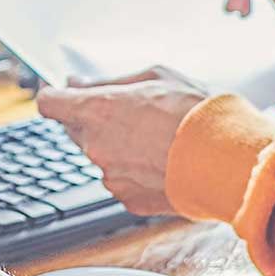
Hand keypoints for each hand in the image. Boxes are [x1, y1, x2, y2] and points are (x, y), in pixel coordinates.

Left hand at [34, 67, 208, 215]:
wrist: (225, 160)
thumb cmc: (195, 113)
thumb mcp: (155, 76)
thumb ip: (108, 81)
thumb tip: (78, 83)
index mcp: (96, 110)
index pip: (49, 103)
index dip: (55, 97)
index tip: (63, 94)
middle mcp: (95, 145)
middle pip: (73, 130)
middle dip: (90, 118)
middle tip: (124, 110)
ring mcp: (109, 176)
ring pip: (99, 156)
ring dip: (116, 145)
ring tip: (155, 136)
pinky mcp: (127, 199)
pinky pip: (120, 179)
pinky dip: (134, 170)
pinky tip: (161, 160)